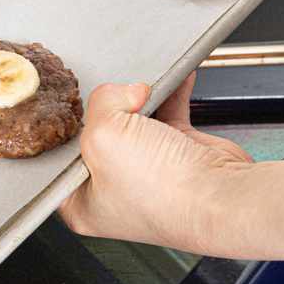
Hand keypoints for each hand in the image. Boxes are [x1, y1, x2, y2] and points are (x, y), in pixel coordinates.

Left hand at [59, 73, 253, 250]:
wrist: (223, 198)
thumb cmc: (166, 193)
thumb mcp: (104, 136)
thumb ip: (102, 102)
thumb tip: (123, 92)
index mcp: (82, 203)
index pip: (60, 158)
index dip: (67, 128)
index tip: (73, 107)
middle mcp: (114, 190)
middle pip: (98, 132)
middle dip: (109, 109)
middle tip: (116, 100)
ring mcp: (147, 173)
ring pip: (133, 121)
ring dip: (141, 99)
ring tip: (144, 89)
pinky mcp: (178, 155)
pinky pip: (167, 114)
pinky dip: (170, 95)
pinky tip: (173, 80)